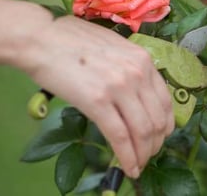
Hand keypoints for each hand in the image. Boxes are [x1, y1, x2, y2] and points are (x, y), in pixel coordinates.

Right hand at [18, 15, 173, 178]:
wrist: (40, 38)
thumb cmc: (73, 41)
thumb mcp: (114, 47)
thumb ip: (130, 68)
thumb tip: (137, 94)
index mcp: (143, 59)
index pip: (165, 101)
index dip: (166, 125)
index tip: (160, 136)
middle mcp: (137, 73)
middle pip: (157, 119)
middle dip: (156, 143)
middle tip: (149, 154)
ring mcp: (119, 87)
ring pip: (142, 131)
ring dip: (144, 154)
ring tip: (139, 164)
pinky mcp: (97, 102)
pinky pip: (120, 137)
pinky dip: (127, 157)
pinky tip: (128, 168)